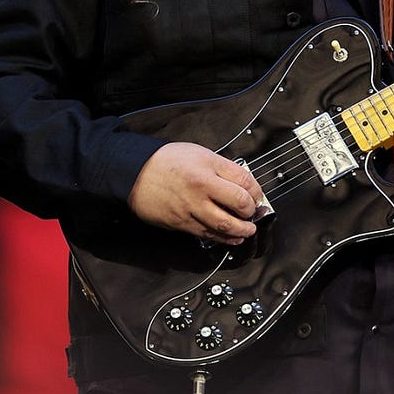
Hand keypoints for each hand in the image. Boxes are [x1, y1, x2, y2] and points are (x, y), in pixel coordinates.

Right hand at [128, 142, 265, 243]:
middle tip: (254, 212)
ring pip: (224, 225)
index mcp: (207, 167)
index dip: (256, 191)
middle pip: (239, 204)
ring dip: (242, 230)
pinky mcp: (182, 223)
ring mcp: (191, 208)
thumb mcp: (200, 153)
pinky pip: (207, 234)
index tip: (257, 195)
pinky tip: (232, 238)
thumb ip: (222, 167)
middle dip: (252, 212)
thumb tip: (242, 182)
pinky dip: (223, 239)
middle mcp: (201, 188)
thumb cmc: (166, 162)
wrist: (135, 174)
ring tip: (248, 230)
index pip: (244, 181)